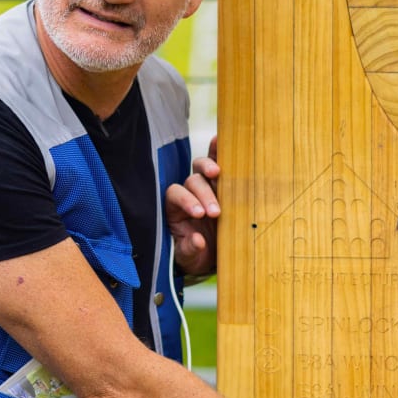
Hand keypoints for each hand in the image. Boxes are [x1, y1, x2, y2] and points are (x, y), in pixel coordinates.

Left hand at [165, 136, 219, 276]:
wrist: (210, 255)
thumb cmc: (195, 254)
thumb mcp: (189, 257)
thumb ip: (189, 249)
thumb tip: (198, 241)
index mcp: (174, 208)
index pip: (175, 194)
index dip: (186, 201)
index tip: (199, 214)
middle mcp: (188, 193)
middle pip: (192, 182)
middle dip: (203, 194)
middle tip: (215, 212)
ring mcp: (205, 187)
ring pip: (203, 169)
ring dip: (211, 170)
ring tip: (219, 176)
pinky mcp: (221, 185)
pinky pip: (218, 162)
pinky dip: (218, 151)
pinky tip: (223, 140)